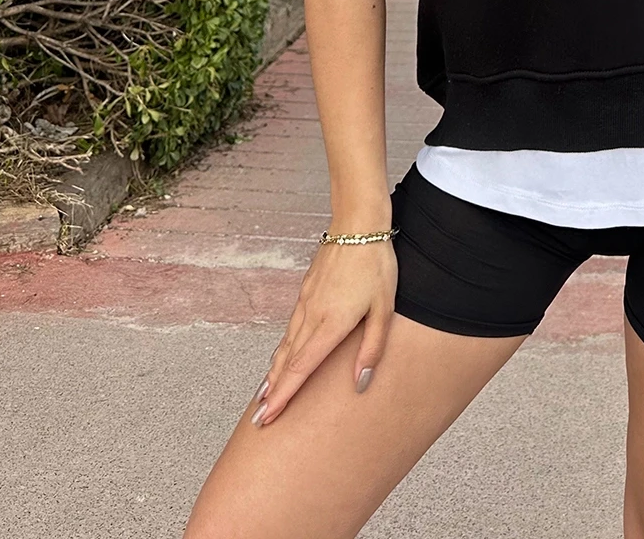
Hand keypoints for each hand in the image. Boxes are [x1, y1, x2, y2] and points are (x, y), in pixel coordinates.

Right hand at [252, 237, 396, 425]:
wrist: (358, 224)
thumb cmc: (376, 265)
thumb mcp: (384, 309)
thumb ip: (372, 348)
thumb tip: (360, 383)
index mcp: (330, 324)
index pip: (300, 369)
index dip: (283, 396)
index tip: (268, 416)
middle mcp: (311, 316)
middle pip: (286, 361)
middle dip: (272, 392)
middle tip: (259, 419)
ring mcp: (306, 302)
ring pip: (285, 345)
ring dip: (274, 372)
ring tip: (264, 395)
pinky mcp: (307, 291)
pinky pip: (290, 328)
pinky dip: (282, 349)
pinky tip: (282, 355)